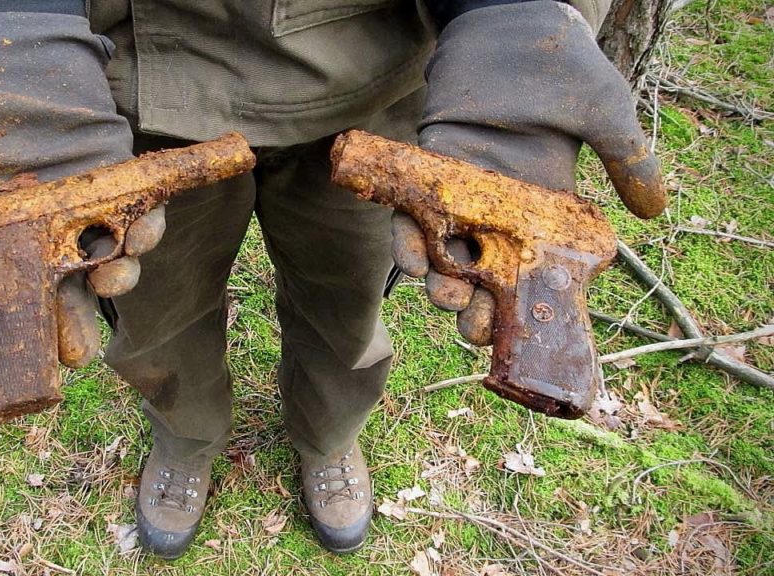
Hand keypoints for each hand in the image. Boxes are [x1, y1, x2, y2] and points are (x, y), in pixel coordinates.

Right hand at [0, 11, 164, 366]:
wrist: (6, 48)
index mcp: (10, 234)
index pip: (29, 293)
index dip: (44, 327)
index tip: (56, 361)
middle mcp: (51, 226)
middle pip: (74, 285)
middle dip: (80, 318)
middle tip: (82, 345)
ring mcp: (86, 201)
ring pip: (112, 249)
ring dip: (119, 269)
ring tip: (113, 275)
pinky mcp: (114, 171)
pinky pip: (140, 204)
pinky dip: (146, 221)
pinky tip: (142, 230)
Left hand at [392, 0, 665, 344]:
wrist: (512, 24)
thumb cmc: (564, 67)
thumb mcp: (606, 114)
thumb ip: (626, 160)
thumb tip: (656, 212)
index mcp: (545, 205)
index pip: (533, 269)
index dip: (523, 303)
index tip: (520, 333)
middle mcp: (501, 206)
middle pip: (485, 272)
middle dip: (477, 306)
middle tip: (475, 328)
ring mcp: (463, 189)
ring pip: (447, 251)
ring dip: (442, 282)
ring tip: (446, 299)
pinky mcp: (431, 167)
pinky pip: (413, 213)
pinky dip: (409, 239)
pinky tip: (411, 260)